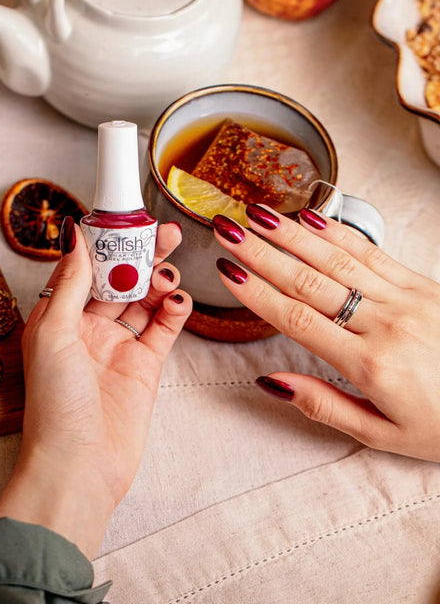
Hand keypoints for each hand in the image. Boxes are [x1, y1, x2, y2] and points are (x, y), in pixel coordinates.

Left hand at [0, 219, 191, 556]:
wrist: (80, 465)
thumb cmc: (55, 404)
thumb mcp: (53, 332)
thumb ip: (71, 282)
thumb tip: (74, 236)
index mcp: (59, 317)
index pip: (87, 267)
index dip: (106, 243)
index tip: (126, 220)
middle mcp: (88, 329)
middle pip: (120, 279)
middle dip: (141, 255)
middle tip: (165, 234)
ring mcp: (118, 346)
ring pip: (144, 300)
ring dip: (158, 282)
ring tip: (168, 275)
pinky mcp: (144, 366)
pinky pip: (163, 328)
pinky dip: (173, 311)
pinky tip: (177, 302)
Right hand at [213, 204, 439, 462]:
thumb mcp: (382, 434)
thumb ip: (324, 405)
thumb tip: (274, 381)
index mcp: (369, 364)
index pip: (296, 319)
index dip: (257, 293)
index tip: (227, 271)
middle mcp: (385, 322)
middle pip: (309, 280)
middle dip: (262, 252)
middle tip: (229, 229)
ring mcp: (406, 298)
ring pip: (337, 258)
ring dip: (293, 234)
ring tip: (259, 214)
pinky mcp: (423, 284)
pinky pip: (373, 252)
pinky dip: (339, 233)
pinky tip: (313, 218)